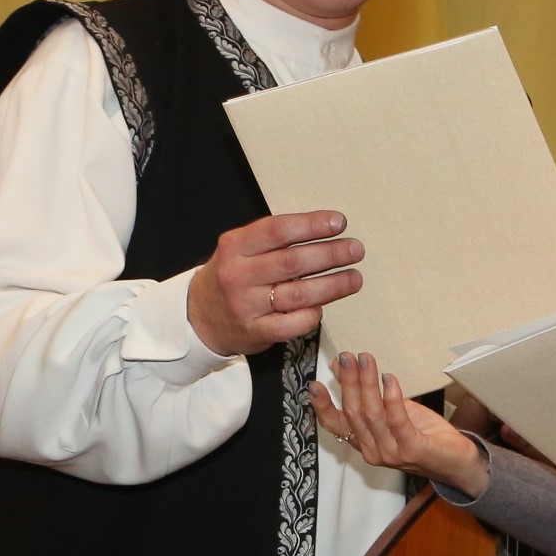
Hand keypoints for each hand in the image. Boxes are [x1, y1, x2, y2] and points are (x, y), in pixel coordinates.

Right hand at [187, 210, 363, 355]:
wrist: (199, 317)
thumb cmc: (231, 277)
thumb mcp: (240, 249)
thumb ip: (274, 241)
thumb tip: (325, 230)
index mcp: (235, 246)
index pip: (277, 230)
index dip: (311, 225)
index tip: (338, 223)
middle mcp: (239, 275)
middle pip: (292, 262)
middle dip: (330, 254)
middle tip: (355, 250)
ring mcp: (246, 306)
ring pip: (298, 294)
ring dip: (332, 286)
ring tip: (354, 278)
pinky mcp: (255, 332)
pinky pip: (292, 325)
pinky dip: (312, 315)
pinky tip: (323, 307)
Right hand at [310, 351, 488, 494]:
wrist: (457, 462)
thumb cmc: (423, 435)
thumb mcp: (391, 412)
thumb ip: (367, 395)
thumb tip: (342, 367)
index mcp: (364, 443)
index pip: (336, 425)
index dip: (323, 405)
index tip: (314, 383)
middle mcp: (373, 450)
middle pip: (353, 413)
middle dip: (348, 382)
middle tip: (348, 357)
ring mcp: (391, 452)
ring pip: (372, 415)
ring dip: (367, 384)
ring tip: (366, 360)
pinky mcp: (412, 449)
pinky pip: (397, 421)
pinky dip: (392, 398)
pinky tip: (389, 379)